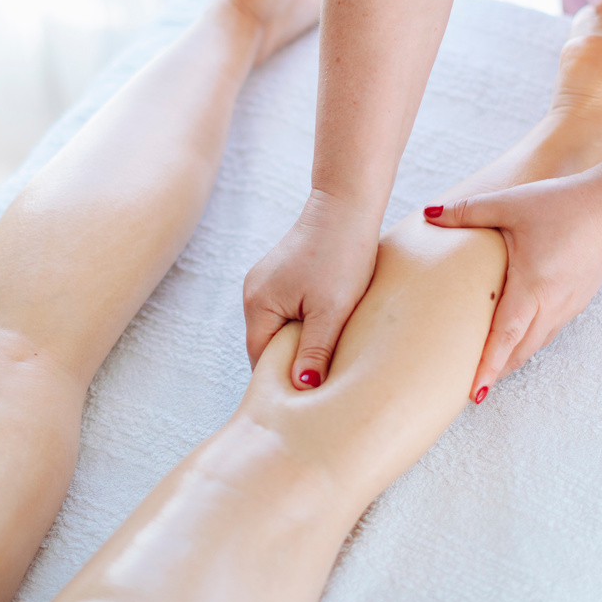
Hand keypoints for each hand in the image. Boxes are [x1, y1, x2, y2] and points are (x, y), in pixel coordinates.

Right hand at [244, 189, 380, 387]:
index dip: (282, 380)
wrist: (347, 205)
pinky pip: (288, 310)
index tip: (309, 396)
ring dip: (301, 340)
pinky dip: (305, 321)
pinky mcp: (283, 274)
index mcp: (258, 304)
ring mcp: (266, 281)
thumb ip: (314, 351)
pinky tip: (329, 323)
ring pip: (280, 327)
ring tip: (329, 349)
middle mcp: (254, 293)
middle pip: (268, 344)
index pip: (260, 359)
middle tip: (324, 378)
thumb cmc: (342, 255)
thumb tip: (301, 389)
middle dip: (293, 361)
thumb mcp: (332, 311)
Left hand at [424, 168, 601, 400]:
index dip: (488, 366)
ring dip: (511, 360)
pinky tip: (515, 340)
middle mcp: (552, 304)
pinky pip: (548, 332)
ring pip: (535, 345)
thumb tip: (428, 213)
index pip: (506, 337)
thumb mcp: (510, 203)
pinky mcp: (577, 302)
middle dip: (494, 372)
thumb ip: (467, 211)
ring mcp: (568, 306)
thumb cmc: (564, 203)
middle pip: (519, 350)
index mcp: (533, 286)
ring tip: (486, 371)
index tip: (473, 393)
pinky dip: (528, 343)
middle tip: (466, 389)